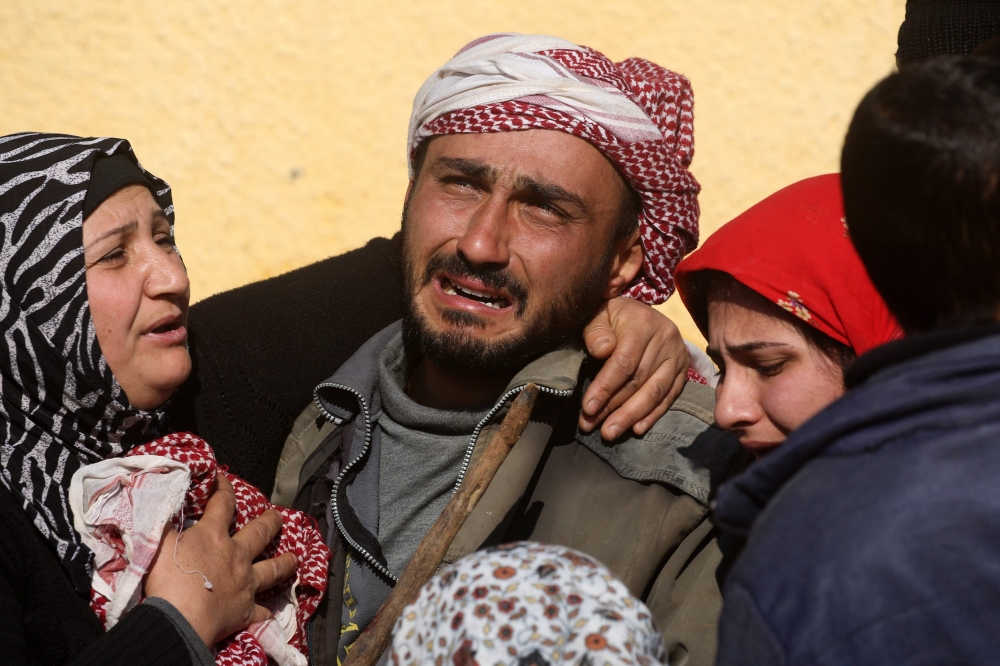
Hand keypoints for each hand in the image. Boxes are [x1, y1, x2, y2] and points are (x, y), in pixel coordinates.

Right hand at [145, 474, 297, 646]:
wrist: (179, 620)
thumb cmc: (167, 580)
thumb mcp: (158, 545)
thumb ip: (165, 527)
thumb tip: (162, 508)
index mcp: (214, 536)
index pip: (223, 504)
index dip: (224, 488)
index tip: (224, 478)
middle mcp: (236, 555)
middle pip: (259, 533)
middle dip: (270, 522)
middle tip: (278, 516)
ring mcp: (245, 583)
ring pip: (272, 569)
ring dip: (284, 563)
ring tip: (294, 558)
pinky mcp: (246, 611)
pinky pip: (262, 610)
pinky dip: (267, 610)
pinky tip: (271, 610)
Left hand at [580, 296, 689, 438]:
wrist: (640, 313)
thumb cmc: (613, 317)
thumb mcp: (599, 314)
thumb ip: (596, 330)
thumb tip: (602, 351)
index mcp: (643, 323)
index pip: (624, 362)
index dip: (605, 387)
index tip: (588, 408)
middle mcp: (665, 339)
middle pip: (638, 380)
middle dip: (614, 407)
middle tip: (593, 426)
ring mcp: (678, 355)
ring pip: (655, 392)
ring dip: (631, 416)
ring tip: (611, 432)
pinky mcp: (684, 370)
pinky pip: (669, 396)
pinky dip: (653, 414)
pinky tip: (637, 428)